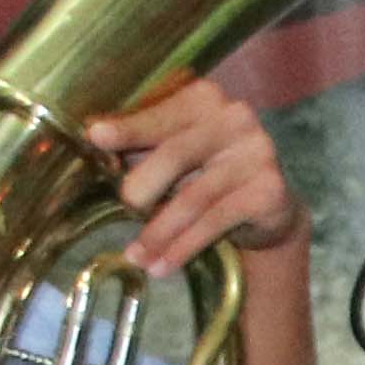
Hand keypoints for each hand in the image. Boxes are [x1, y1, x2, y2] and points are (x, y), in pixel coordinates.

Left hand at [90, 76, 304, 276]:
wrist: (269, 205)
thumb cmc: (207, 171)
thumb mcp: (175, 151)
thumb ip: (142, 143)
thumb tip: (95, 140)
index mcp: (205, 98)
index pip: (161, 114)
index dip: (129, 128)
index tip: (94, 137)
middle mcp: (236, 118)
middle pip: (175, 154)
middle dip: (142, 187)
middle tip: (125, 207)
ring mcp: (257, 153)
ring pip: (193, 197)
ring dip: (159, 232)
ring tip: (136, 256)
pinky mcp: (269, 191)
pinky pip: (215, 223)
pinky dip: (183, 248)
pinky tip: (162, 266)